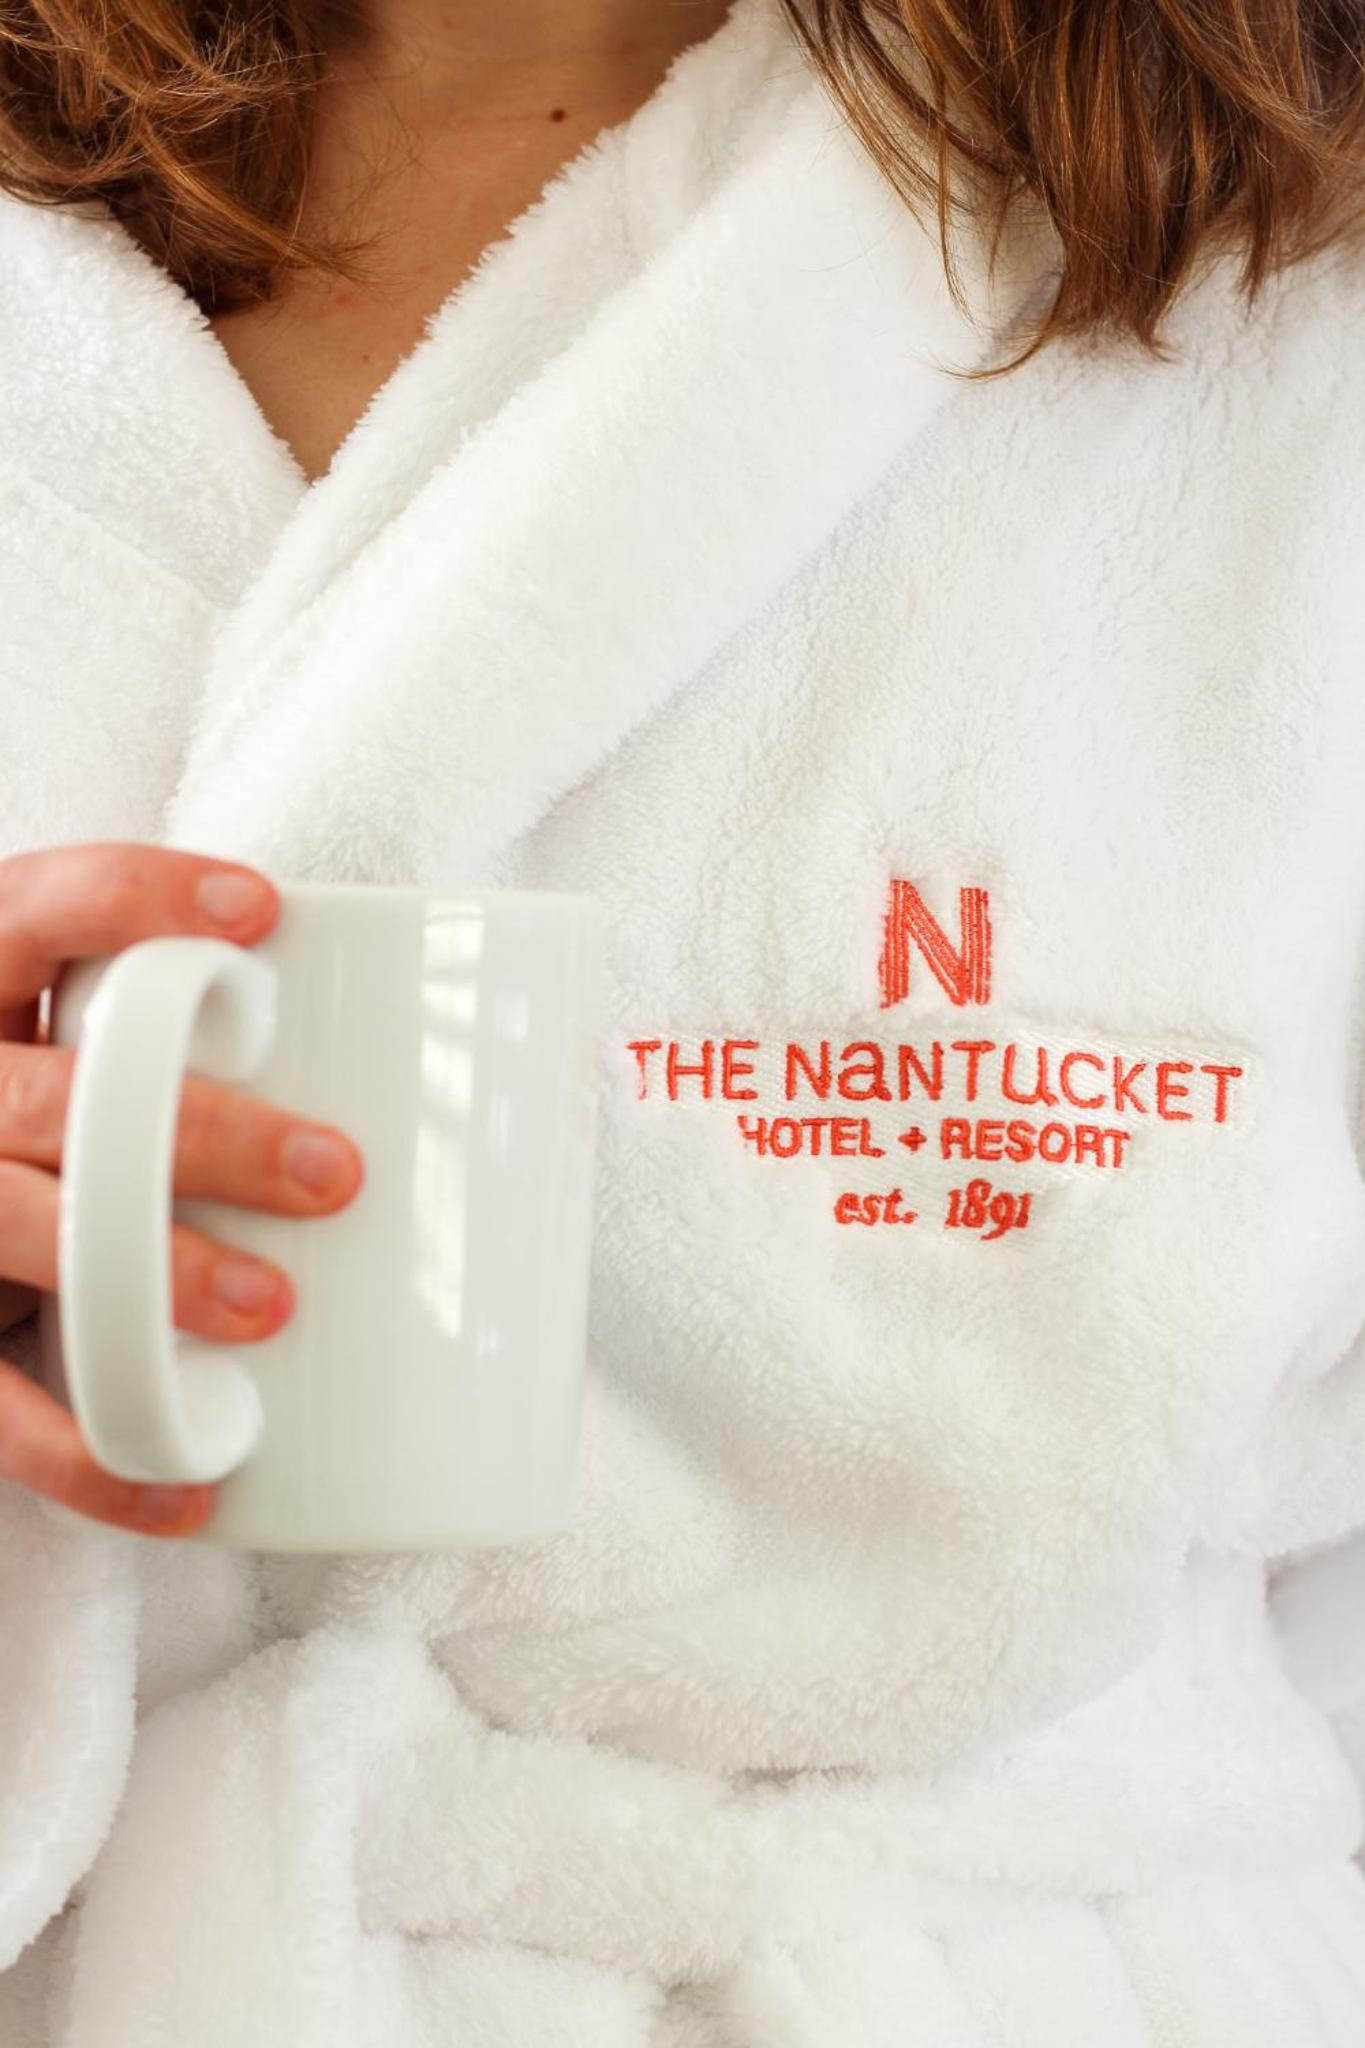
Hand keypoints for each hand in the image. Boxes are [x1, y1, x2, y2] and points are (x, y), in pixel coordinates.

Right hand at [0, 843, 364, 1536]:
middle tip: (336, 1173)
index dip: (131, 896)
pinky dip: (95, 1459)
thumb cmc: (90, 1135)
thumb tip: (525, 1060)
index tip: (262, 912)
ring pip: (12, 1230)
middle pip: (48, 1097)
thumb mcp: (107, 1063)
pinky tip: (195, 1485)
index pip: (34, 910)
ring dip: (150, 1277)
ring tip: (274, 1309)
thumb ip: (215, 1039)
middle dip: (198, 1135)